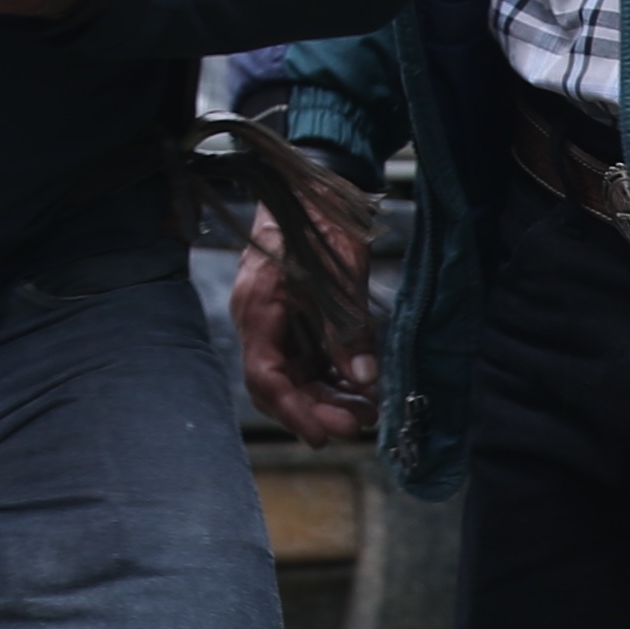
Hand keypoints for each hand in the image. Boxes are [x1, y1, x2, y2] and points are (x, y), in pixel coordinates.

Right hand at [233, 202, 378, 444]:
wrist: (313, 191)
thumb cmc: (319, 226)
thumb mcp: (339, 277)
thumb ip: (348, 330)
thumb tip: (363, 380)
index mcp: (259, 312)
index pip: (267, 378)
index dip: (294, 412)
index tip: (325, 436)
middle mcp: (263, 324)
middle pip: (281, 386)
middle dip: (318, 411)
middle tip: (359, 425)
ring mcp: (279, 324)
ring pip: (299, 378)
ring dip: (331, 399)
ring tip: (370, 412)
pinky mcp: (298, 321)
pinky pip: (312, 362)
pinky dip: (336, 379)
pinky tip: (365, 391)